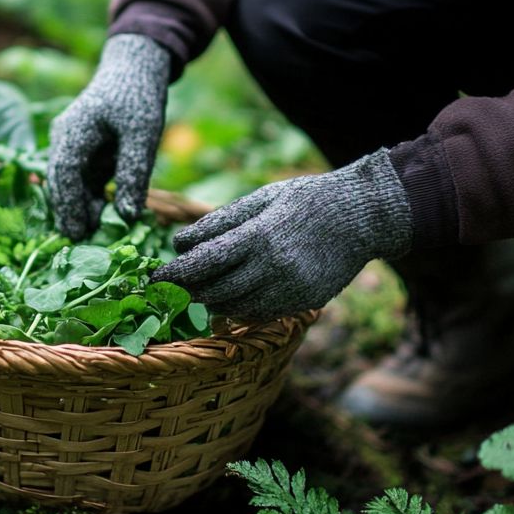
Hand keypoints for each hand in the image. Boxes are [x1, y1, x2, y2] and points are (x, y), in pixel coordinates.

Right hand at [47, 34, 170, 238]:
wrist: (134, 68)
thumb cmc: (139, 97)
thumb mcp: (143, 135)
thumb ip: (133, 173)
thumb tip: (127, 216)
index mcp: (74, 130)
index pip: (64, 173)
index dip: (68, 205)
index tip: (76, 232)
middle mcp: (64, 137)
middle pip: (59, 180)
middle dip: (68, 211)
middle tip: (81, 241)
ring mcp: (69, 142)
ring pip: (67, 181)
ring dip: (78, 205)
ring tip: (92, 232)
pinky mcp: (80, 148)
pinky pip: (79, 176)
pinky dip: (86, 195)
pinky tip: (98, 213)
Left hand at [151, 149, 412, 319]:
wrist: (362, 216)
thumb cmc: (305, 199)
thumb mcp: (261, 199)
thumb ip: (219, 222)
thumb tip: (179, 243)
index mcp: (258, 236)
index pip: (204, 263)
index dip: (174, 274)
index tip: (152, 279)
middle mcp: (273, 268)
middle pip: (215, 291)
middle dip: (187, 293)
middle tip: (167, 291)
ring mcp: (290, 290)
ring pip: (236, 309)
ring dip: (210, 303)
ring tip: (196, 294)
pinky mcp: (303, 303)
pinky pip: (260, 315)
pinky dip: (238, 311)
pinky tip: (228, 301)